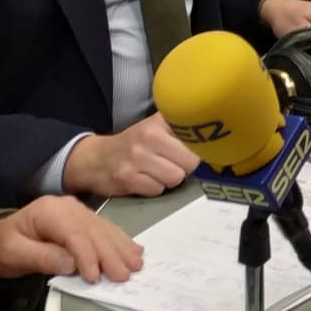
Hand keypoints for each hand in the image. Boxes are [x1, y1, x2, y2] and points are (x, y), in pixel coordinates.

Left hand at [0, 196, 143, 284]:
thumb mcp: (14, 254)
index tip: (95, 277)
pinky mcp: (83, 219)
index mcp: (49, 211)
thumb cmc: (2, 248)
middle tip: (125, 274)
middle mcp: (67, 207)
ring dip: (121, 248)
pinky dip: (120, 241)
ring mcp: (78, 211)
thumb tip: (73, 264)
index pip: (74, 233)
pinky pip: (105, 229)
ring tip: (135, 265)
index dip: (88, 255)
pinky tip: (133, 251)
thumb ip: (43, 257)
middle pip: (94, 231)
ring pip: (104, 230)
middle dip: (111, 254)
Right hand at [62, 113, 199, 198]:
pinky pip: (157, 190)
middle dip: (184, 167)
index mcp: (160, 121)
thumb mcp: (156, 127)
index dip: (199, 149)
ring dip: (169, 179)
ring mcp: (137, 157)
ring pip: (175, 177)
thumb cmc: (134, 144)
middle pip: (190, 162)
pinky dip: (154, 189)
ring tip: (157, 172)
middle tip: (172, 164)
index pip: (196, 138)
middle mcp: (149, 136)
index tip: (198, 151)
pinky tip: (144, 180)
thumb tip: (217, 140)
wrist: (93, 159)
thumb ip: (182, 129)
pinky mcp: (127, 178)